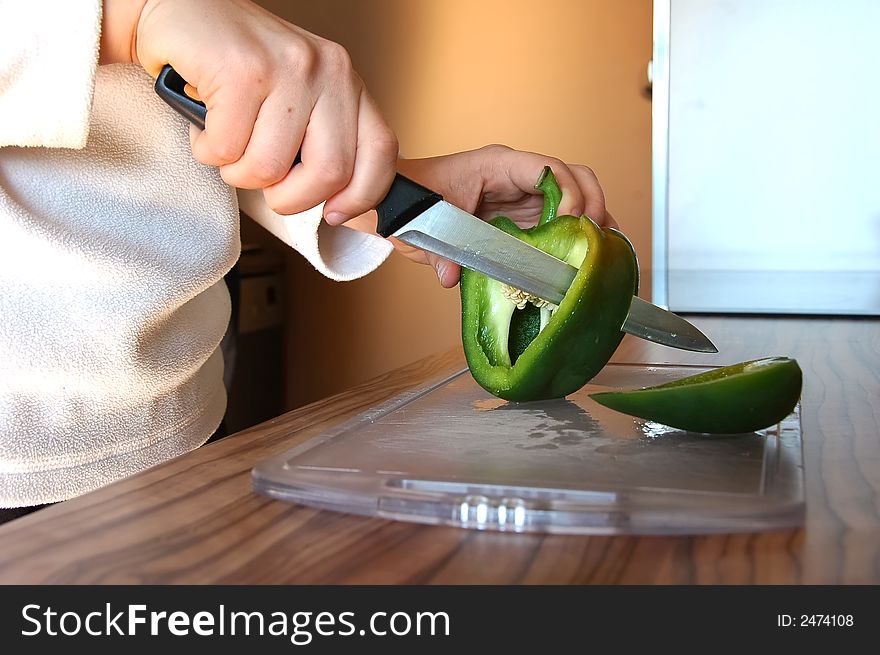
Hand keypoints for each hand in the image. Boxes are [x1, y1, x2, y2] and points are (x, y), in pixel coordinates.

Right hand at [102, 0, 397, 220]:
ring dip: (237, 172)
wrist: (177, 12)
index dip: (360, 196)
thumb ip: (323, 139)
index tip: (333, 212)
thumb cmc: (235, 66)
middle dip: (289, 198)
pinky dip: (207, 150)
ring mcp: (286, 67)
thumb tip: (337, 202)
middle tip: (264, 182)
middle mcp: (326, 69)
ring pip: (269, 168)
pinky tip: (206, 121)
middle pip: (329, 173)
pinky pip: (226, 149)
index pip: (380, 151)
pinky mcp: (241, 69)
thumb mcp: (297, 98)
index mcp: (347, 80)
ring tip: (227, 140)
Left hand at [394, 145, 616, 286]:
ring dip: (593, 220)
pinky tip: (587, 257)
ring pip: (575, 197)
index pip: (546, 168)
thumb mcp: (423, 223)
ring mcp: (523, 197)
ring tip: (604, 251)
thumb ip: (437, 250)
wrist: (400, 201)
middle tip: (596, 239)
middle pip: (573, 177)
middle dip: (592, 204)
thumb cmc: (412, 198)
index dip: (568, 192)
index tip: (572, 222)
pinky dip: (577, 235)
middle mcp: (517, 177)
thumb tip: (451, 275)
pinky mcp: (524, 217)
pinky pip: (560, 220)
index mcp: (496, 166)